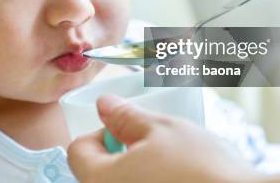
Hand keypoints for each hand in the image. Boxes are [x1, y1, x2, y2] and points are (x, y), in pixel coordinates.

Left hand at [67, 94, 256, 182]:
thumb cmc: (202, 167)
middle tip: (152, 144)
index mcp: (102, 180)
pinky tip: (179, 180)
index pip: (77, 151)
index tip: (127, 128)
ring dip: (138, 171)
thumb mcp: (162, 129)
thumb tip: (104, 104)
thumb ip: (126, 117)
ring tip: (170, 163)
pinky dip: (154, 182)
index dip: (100, 132)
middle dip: (119, 153)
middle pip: (98, 172)